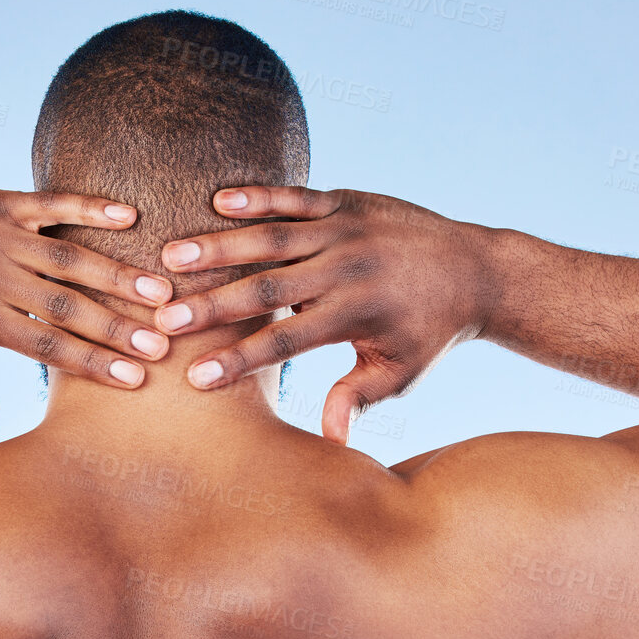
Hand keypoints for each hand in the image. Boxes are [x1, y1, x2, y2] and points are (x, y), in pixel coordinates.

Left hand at [0, 189, 174, 453]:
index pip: (48, 346)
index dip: (94, 363)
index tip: (136, 379)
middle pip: (66, 304)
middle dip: (118, 325)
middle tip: (165, 342)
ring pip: (67, 256)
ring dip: (117, 273)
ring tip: (161, 291)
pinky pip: (50, 203)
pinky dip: (90, 207)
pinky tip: (131, 216)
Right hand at [154, 186, 488, 443]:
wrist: (476, 269)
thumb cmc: (430, 332)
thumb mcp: (400, 373)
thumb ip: (358, 398)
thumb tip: (330, 441)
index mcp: (355, 315)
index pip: (286, 341)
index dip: (240, 361)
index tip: (197, 378)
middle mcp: (347, 268)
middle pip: (267, 287)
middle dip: (213, 304)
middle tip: (162, 318)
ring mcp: (345, 229)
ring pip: (272, 236)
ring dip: (219, 246)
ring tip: (171, 257)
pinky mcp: (347, 201)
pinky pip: (295, 196)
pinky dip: (257, 197)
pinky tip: (217, 202)